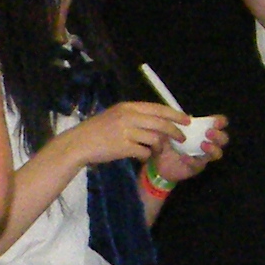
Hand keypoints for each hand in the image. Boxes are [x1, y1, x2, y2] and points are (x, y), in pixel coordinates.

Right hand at [65, 101, 184, 170]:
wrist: (79, 143)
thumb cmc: (96, 129)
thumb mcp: (115, 115)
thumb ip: (133, 116)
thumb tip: (156, 120)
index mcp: (128, 107)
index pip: (158, 108)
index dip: (174, 114)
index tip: (186, 119)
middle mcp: (129, 117)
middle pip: (161, 123)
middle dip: (175, 131)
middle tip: (182, 138)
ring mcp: (126, 132)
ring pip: (155, 139)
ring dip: (160, 146)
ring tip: (159, 150)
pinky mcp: (123, 148)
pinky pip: (144, 152)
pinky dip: (147, 155)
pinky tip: (143, 156)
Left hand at [151, 115, 228, 185]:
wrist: (159, 159)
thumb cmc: (170, 139)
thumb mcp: (173, 128)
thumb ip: (181, 122)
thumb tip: (186, 116)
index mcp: (205, 129)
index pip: (220, 123)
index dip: (221, 122)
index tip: (216, 122)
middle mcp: (209, 142)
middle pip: (224, 139)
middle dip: (219, 135)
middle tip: (208, 133)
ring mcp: (204, 156)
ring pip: (217, 154)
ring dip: (212, 148)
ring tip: (203, 145)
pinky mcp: (196, 168)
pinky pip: (198, 165)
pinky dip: (192, 160)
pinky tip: (184, 156)